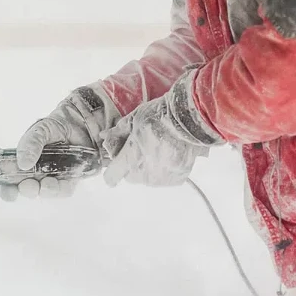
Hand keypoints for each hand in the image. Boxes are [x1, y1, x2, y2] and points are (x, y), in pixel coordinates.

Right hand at [0, 84, 119, 201]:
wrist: (83, 122)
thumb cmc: (57, 126)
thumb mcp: (40, 130)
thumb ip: (30, 144)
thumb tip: (23, 164)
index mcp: (25, 162)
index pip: (12, 181)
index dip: (8, 190)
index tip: (10, 192)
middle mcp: (38, 172)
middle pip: (28, 189)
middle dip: (27, 190)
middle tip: (28, 185)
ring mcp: (54, 176)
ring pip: (46, 192)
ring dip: (44, 191)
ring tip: (45, 184)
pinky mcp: (71, 179)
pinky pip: (64, 190)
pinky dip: (60, 189)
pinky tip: (57, 182)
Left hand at [101, 71, 224, 186]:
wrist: (189, 121)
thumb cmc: (158, 116)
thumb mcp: (134, 119)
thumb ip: (118, 132)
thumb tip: (105, 138)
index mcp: (130, 159)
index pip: (112, 176)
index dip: (112, 170)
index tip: (117, 162)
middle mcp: (145, 174)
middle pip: (130, 176)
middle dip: (132, 165)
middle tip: (141, 147)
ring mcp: (162, 179)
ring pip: (148, 178)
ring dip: (148, 168)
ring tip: (158, 148)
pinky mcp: (177, 178)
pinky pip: (165, 178)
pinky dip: (165, 169)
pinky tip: (170, 154)